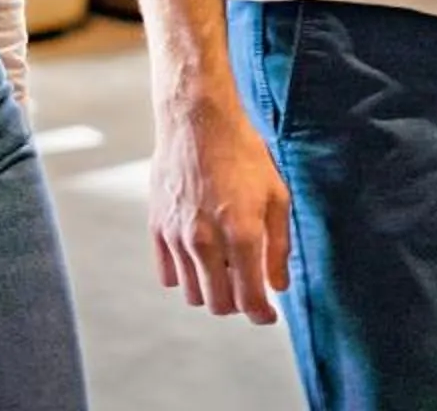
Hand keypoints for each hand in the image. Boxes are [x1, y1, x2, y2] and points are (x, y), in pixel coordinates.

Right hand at [149, 95, 292, 324]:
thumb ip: (279, 247)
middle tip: (247, 287)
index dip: (262, 315)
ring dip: (211, 290)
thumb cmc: (244, 154)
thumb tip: (279, 286)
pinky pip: (168, 274)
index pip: (249, 299)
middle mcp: (206, 241)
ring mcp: (177, 236)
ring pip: (192, 294)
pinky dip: (185, 275)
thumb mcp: (277, 195)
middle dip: (237, 304)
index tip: (269, 315)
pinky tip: (199, 257)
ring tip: (225, 267)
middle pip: (218, 305)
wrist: (198, 120)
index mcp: (241, 234)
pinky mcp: (157, 228)